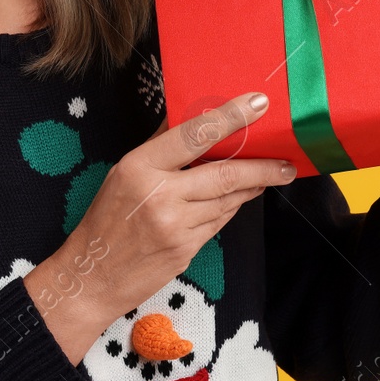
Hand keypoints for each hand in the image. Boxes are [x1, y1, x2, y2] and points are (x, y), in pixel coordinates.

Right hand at [25, 90, 294, 362]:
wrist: (92, 276)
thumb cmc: (106, 218)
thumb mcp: (123, 173)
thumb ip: (159, 147)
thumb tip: (191, 114)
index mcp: (140, 166)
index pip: (194, 135)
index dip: (230, 118)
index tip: (257, 104)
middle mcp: (159, 195)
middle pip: (225, 174)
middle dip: (262, 167)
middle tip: (288, 162)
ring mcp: (175, 226)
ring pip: (227, 200)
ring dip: (251, 188)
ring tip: (270, 176)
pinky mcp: (186, 249)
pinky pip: (219, 222)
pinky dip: (231, 208)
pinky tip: (239, 199)